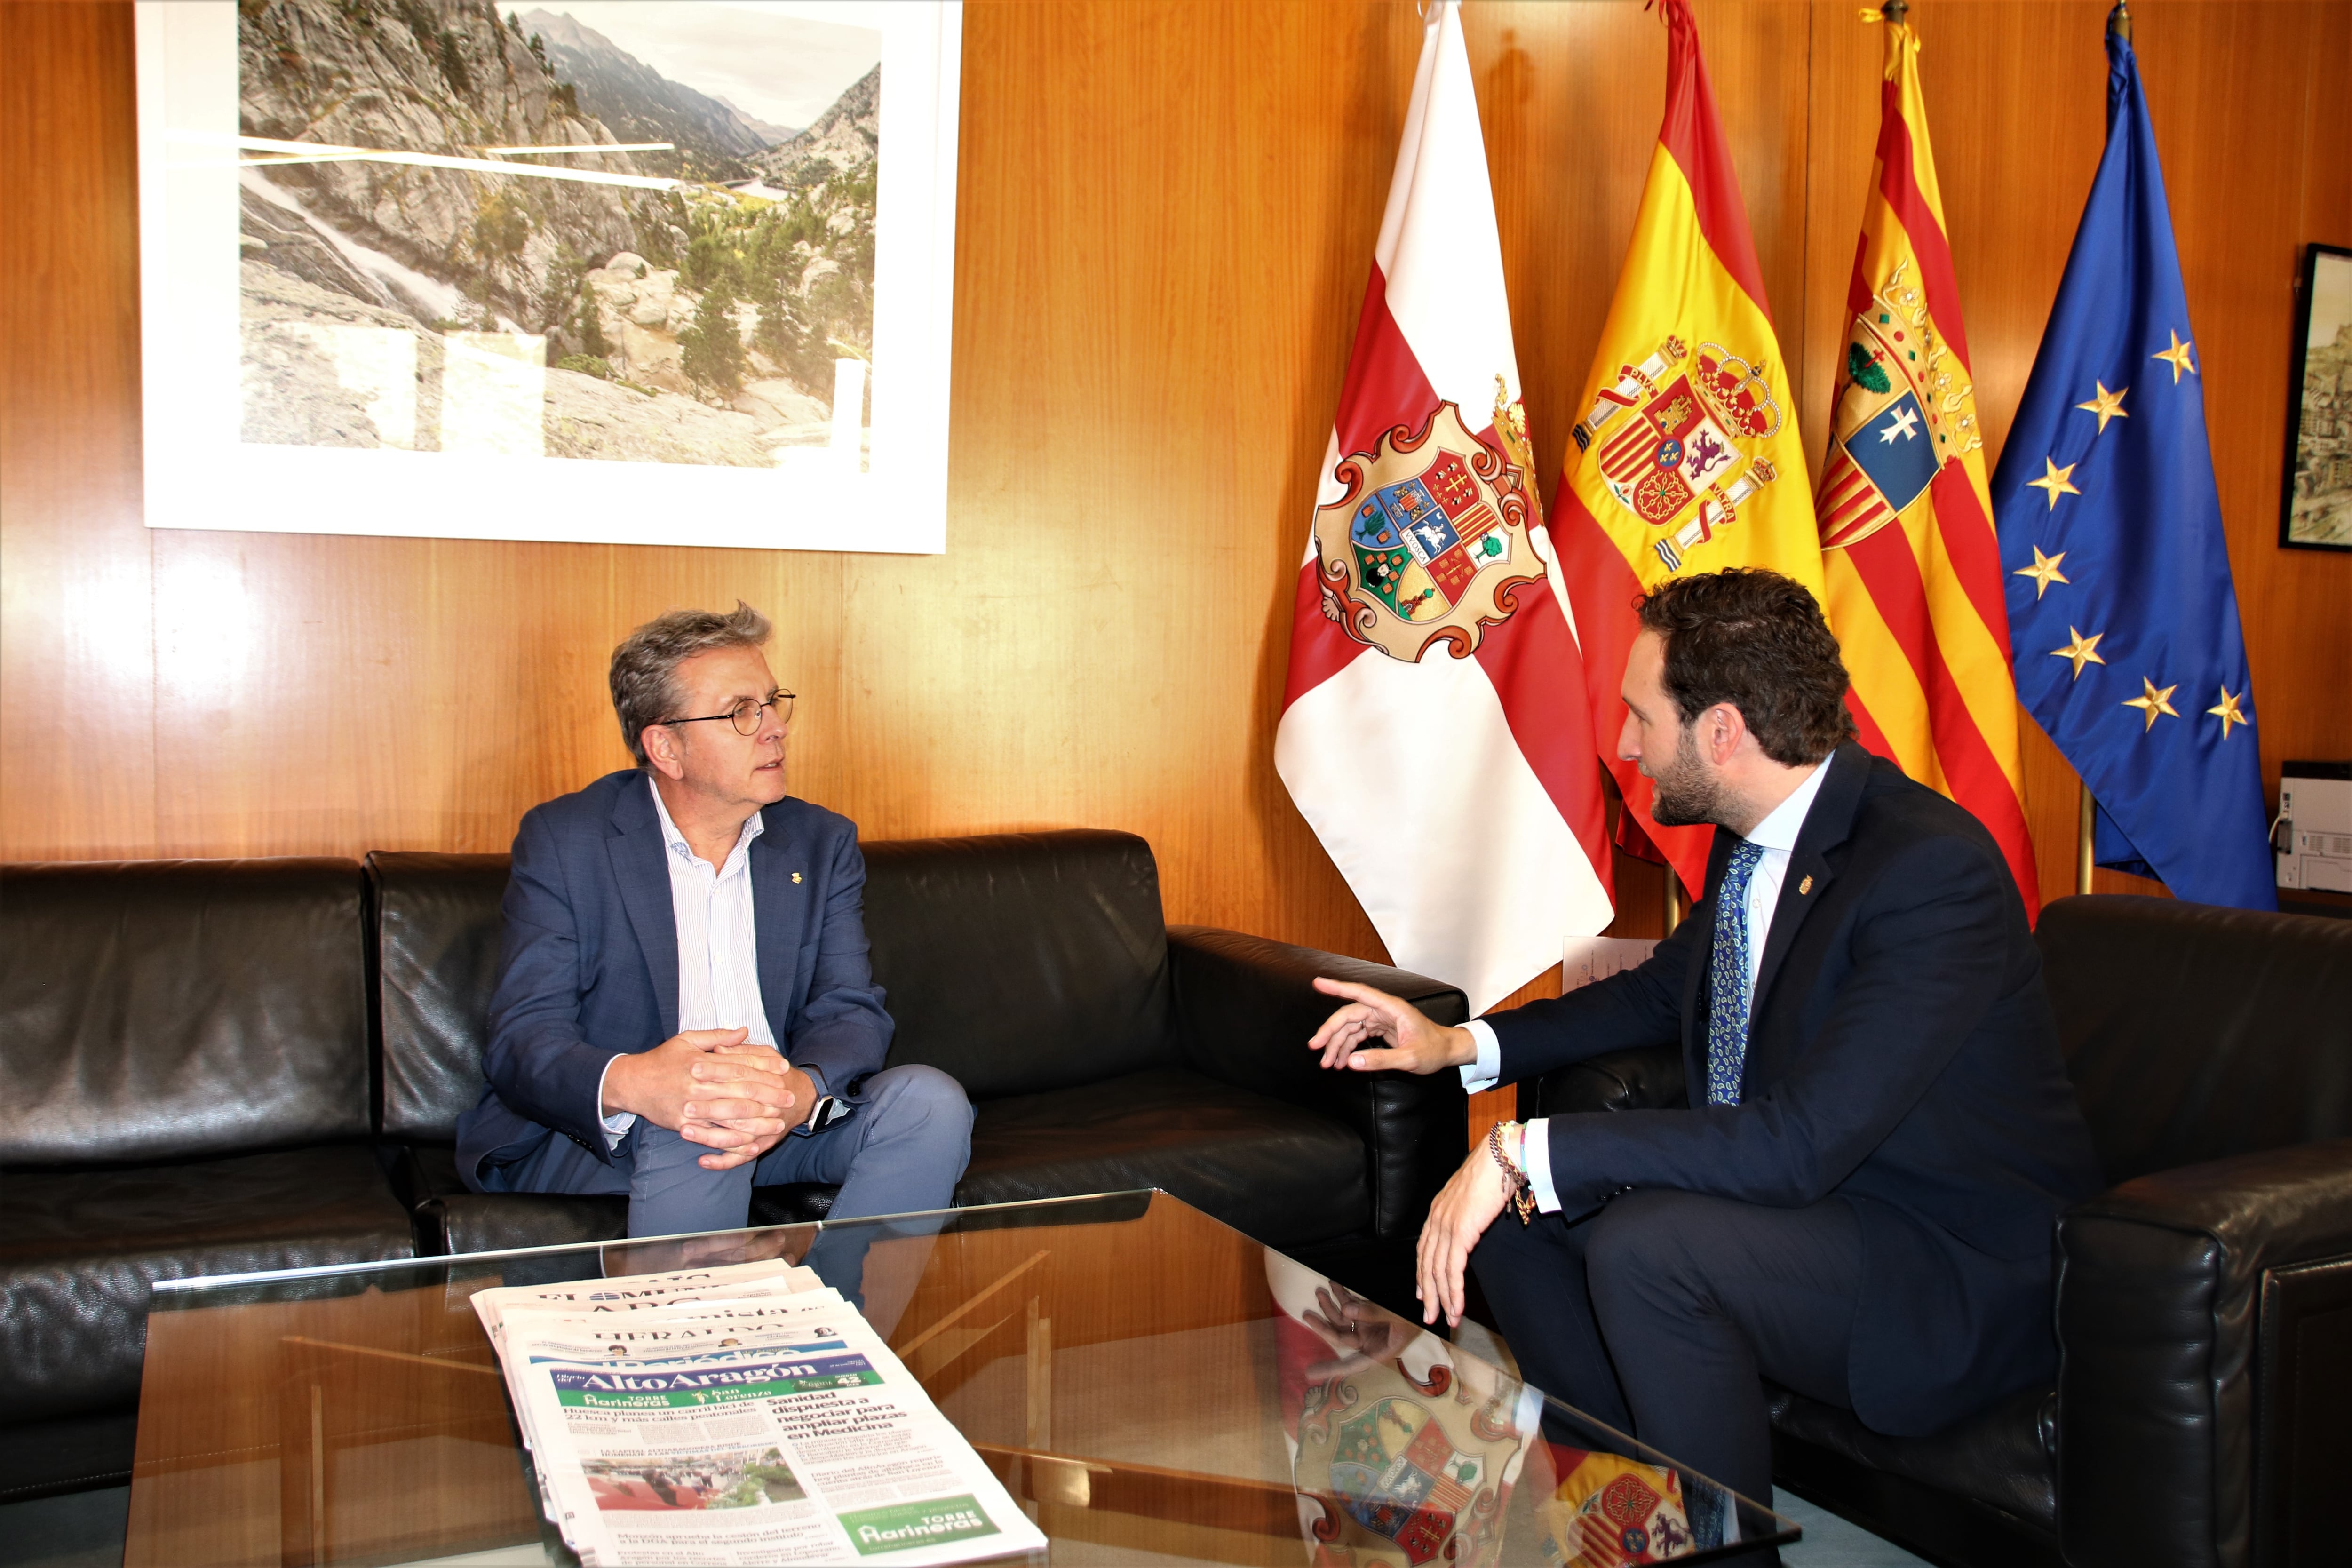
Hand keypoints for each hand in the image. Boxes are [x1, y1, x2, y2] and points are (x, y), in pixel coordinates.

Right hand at [602, 1030, 808, 1168]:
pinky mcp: (684, 1126)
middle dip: (768, 1096)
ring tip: (778, 1123)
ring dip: (757, 1121)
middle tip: (789, 1098)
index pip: (740, 1065)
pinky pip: (713, 1136)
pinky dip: (733, 1140)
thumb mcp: (686, 1039)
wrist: (631, 1083)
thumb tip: (745, 1031)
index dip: (764, 1068)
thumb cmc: (661, 1060)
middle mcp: (698, 1085)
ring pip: (731, 1116)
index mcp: (701, 1063)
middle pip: (740, 1092)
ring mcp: (691, 1108)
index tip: (784, 1069)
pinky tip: (751, 1141)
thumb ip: (717, 1036)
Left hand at [683, 1049, 815, 1171]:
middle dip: (709, 1108)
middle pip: (736, 1108)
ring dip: (709, 1135)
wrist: (803, 1098)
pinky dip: (721, 1162)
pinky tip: (702, 1161)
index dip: (716, 1071)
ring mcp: (763, 1130)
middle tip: (685, 1106)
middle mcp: (766, 1107)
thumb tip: (717, 1049)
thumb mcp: (765, 1055)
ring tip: (684, 1131)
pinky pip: (740, 1158)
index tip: (693, 1069)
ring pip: (736, 1137)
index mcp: (767, 1080)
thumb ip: (741, 1051)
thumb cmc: (777, 1073)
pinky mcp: (760, 1145)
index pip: (739, 1075)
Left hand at [1300, 1283, 1412, 1380]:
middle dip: (1323, 1325)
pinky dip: (1341, 1295)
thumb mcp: (1398, 1317)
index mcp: (1378, 1351)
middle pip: (1340, 1336)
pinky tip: (1333, 1284)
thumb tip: (1346, 1311)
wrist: (1427, 1304)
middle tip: (1306, 1315)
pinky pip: (1350, 1305)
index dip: (1331, 1369)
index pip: (1351, 1364)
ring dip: (1330, 1305)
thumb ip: (1374, 1313)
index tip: (1310, 1373)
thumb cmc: (1417, 1316)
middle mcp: (1369, 1340)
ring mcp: (1367, 1325)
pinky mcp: (1368, 1312)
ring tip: (1320, 1291)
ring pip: (1342, 1318)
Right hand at [1307, 978, 1477, 1074]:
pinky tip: (1342, 1062)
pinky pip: (1358, 1035)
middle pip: (1349, 1015)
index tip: (1318, 983)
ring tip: (1328, 1064)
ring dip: (1338, 1045)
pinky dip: (1348, 1048)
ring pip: (1351, 1027)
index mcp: (1392, 1008)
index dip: (1338, 987)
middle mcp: (1384, 1010)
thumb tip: (1352, 1062)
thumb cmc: (1434, 1051)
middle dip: (1331, 1032)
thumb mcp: (1410, 1059)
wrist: (1448, 1051)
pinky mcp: (1381, 1029)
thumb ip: (1381, 1060)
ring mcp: (1381, 1019)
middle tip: (1315, 1048)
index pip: (1360, 993)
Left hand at [1416, 1144, 1511, 1327]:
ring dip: (1442, 1299)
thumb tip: (1471, 1228)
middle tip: (1430, 1315)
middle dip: (1429, 1293)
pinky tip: (1457, 1307)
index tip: (1423, 1292)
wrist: (1500, 1157)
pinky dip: (1454, 1292)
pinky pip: (1453, 1269)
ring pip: (1438, 1271)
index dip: (1423, 1273)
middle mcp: (1437, 1218)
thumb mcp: (1473, 1197)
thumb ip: (1467, 1214)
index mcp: (1438, 1210)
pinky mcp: (1461, 1232)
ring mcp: (1447, 1225)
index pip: (1424, 1248)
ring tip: (1447, 1319)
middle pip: (1427, 1263)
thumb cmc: (1493, 1173)